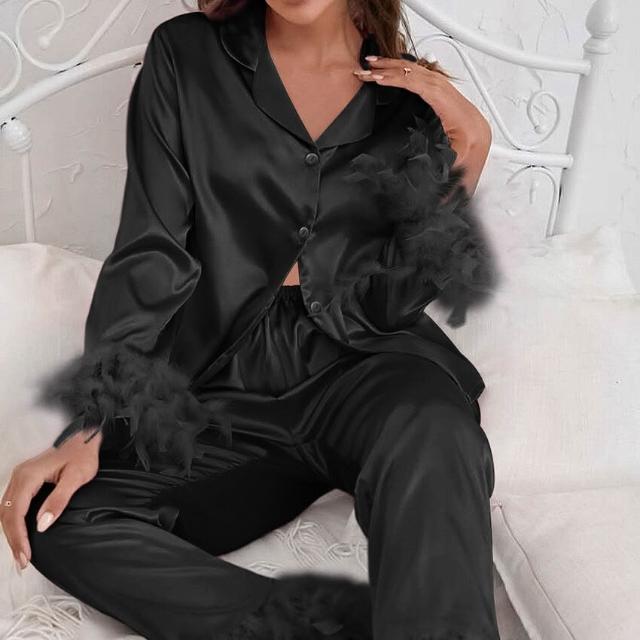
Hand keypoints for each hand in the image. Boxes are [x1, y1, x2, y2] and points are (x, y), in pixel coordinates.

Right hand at [0, 429, 101, 572]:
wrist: (85, 437)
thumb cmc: (83, 454)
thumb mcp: (77, 477)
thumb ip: (59, 500)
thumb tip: (42, 524)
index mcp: (28, 475)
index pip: (15, 513)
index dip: (18, 537)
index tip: (26, 555)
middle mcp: (19, 475)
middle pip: (6, 514)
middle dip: (12, 539)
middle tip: (22, 561)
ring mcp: (20, 476)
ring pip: (5, 510)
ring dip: (11, 532)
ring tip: (20, 553)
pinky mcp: (24, 479)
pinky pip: (11, 504)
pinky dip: (12, 521)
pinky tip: (20, 533)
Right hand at [354, 55, 491, 193]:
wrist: (477, 191)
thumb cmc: (460, 185)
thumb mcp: (441, 174)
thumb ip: (423, 158)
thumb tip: (396, 147)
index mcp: (463, 124)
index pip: (430, 89)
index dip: (402, 79)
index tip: (379, 76)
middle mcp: (467, 112)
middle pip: (430, 77)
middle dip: (398, 69)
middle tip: (371, 66)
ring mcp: (464, 111)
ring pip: (434, 79)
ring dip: (405, 71)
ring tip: (380, 68)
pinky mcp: (459, 114)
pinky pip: (436, 88)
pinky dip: (415, 80)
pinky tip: (401, 78)